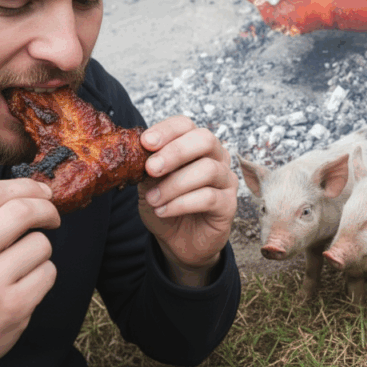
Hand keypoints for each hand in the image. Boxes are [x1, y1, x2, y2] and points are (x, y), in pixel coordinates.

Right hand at [0, 179, 59, 366]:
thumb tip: (35, 191)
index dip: (26, 186)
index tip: (42, 191)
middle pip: (22, 211)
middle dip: (46, 209)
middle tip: (52, 217)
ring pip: (41, 244)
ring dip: (41, 250)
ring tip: (23, 264)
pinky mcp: (14, 306)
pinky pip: (49, 272)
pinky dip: (44, 274)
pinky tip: (26, 284)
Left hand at [137, 116, 237, 284]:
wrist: (178, 241)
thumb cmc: (167, 205)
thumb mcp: (150, 183)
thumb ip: (147, 166)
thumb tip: (137, 152)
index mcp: (196, 145)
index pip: (186, 125)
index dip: (166, 130)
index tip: (145, 142)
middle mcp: (217, 157)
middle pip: (204, 139)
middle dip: (175, 152)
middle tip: (151, 169)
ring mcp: (226, 180)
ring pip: (207, 169)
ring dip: (174, 184)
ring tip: (153, 200)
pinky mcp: (229, 204)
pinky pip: (209, 197)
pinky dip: (181, 203)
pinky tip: (164, 210)